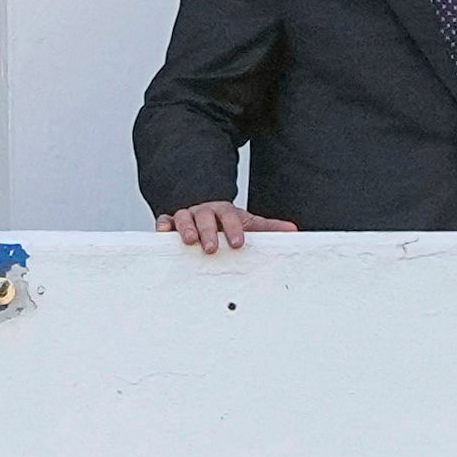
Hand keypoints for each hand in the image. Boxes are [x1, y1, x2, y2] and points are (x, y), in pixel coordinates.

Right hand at [156, 200, 298, 252]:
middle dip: (209, 231)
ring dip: (186, 228)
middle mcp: (205, 211)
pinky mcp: (170, 221)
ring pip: (184, 217)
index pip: (231, 216)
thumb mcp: (247, 222)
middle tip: (212, 248)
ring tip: (189, 241)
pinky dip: (163, 225)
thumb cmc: (226, 221)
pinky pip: (164, 220)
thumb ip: (268, 227)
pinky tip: (163, 232)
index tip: (238, 243)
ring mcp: (187, 215)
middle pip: (206, 216)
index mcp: (225, 211)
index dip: (234, 228)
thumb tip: (293, 230)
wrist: (204, 208)